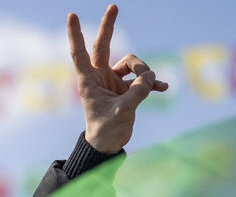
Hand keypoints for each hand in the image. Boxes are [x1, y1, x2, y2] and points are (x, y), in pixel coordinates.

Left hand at [68, 4, 167, 153]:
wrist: (108, 144)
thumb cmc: (106, 130)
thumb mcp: (122, 111)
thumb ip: (138, 92)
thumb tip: (151, 77)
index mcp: (88, 80)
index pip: (80, 52)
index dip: (76, 34)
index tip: (72, 15)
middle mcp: (100, 76)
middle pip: (104, 45)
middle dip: (108, 26)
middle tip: (113, 6)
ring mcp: (113, 80)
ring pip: (132, 63)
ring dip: (143, 72)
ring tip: (148, 88)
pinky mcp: (127, 88)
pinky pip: (142, 78)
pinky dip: (152, 83)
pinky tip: (163, 88)